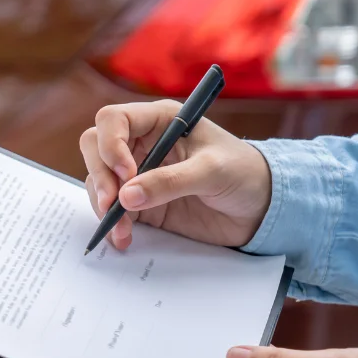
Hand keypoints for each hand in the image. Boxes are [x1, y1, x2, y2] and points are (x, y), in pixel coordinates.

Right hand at [80, 100, 271, 249]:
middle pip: (95, 147)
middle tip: (112, 202)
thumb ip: (170, 182)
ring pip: (98, 179)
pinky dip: (111, 223)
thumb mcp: (212, 171)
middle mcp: (141, 143)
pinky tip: (123, 238)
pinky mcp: (139, 202)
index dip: (111, 144)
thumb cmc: (245, 173)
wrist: (261, 209)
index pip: (113, 120)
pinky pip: (111, 208)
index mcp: (159, 121)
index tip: (128, 173)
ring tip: (121, 229)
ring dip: (102, 203)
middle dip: (100, 175)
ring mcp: (138, 173)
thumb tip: (126, 197)